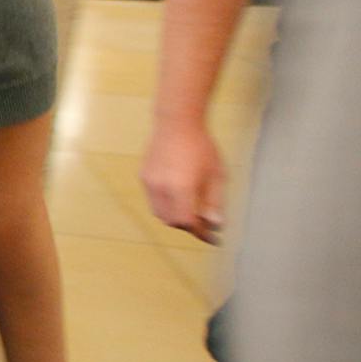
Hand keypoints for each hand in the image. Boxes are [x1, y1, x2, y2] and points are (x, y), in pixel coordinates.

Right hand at [141, 121, 225, 242]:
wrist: (176, 122)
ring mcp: (149, 183)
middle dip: (189, 225)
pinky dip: (167, 205)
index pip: (188, 222)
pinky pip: (154, 200)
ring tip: (191, 210)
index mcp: (181, 188)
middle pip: (172, 221)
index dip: (201, 234)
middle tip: (205, 223)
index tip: (214, 239)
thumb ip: (215, 202)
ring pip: (160, 213)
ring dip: (176, 217)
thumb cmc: (201, 146)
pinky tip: (179, 195)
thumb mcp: (217, 174)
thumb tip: (216, 225)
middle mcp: (161, 188)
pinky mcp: (144, 177)